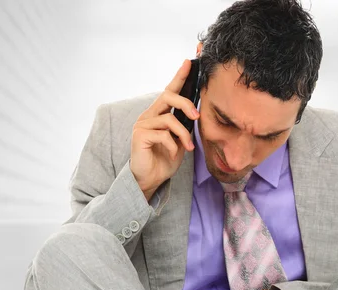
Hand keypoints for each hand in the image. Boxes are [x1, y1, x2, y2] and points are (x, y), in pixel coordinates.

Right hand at [130, 59, 199, 200]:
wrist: (150, 179)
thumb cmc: (165, 159)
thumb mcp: (180, 140)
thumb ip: (184, 125)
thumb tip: (197, 113)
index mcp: (159, 113)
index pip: (170, 91)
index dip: (179, 76)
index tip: (189, 62)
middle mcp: (149, 115)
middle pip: (167, 96)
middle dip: (186, 103)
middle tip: (197, 116)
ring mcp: (142, 124)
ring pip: (169, 119)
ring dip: (184, 135)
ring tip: (188, 147)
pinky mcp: (139, 135)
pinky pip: (163, 135)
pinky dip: (173, 145)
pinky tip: (173, 153)